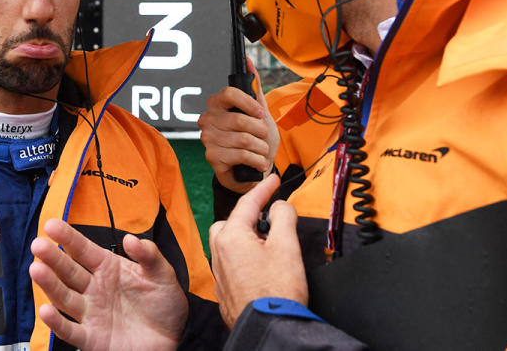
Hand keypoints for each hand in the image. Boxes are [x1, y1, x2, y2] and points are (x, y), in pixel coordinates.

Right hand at [29, 219, 186, 350]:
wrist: (173, 337)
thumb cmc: (164, 303)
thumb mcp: (162, 274)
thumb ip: (149, 255)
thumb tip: (131, 239)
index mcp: (107, 268)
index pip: (83, 249)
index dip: (67, 237)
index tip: (51, 225)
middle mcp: (94, 288)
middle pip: (68, 271)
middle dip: (52, 258)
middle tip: (38, 245)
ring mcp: (90, 313)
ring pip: (64, 297)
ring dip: (50, 284)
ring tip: (37, 269)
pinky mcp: (92, 338)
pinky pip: (71, 331)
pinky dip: (57, 323)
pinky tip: (46, 311)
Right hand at [198, 58, 279, 192]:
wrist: (252, 170)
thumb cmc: (254, 140)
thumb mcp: (258, 112)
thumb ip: (254, 88)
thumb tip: (249, 61)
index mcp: (216, 105)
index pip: (229, 93)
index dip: (249, 103)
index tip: (260, 113)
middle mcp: (207, 120)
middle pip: (239, 119)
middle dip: (260, 131)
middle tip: (263, 138)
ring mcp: (208, 139)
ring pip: (243, 139)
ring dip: (261, 148)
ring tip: (262, 152)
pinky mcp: (212, 158)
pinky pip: (241, 155)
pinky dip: (257, 160)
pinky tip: (257, 163)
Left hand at [209, 174, 307, 327]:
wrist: (268, 327)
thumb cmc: (276, 291)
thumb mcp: (287, 245)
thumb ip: (283, 217)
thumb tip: (280, 206)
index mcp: (231, 237)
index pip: (247, 203)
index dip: (263, 188)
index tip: (272, 179)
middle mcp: (219, 252)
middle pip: (231, 222)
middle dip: (249, 217)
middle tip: (270, 220)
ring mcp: (220, 273)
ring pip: (229, 243)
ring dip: (246, 238)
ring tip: (269, 246)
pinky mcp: (225, 290)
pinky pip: (231, 263)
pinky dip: (244, 258)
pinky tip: (261, 267)